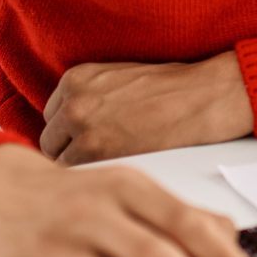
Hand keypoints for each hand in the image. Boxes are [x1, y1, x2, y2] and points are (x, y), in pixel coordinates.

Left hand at [40, 53, 253, 164]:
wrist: (204, 97)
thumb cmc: (172, 91)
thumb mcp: (118, 79)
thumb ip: (90, 97)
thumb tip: (71, 127)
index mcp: (77, 78)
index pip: (54, 117)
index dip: (71, 133)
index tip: (90, 142)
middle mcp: (72, 99)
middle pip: (51, 140)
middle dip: (71, 151)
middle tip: (100, 161)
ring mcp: (81, 125)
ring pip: (60, 160)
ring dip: (82, 168)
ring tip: (109, 169)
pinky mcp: (96, 150)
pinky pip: (77, 174)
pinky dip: (93, 178)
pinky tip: (113, 174)